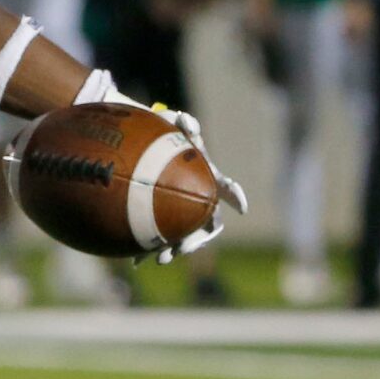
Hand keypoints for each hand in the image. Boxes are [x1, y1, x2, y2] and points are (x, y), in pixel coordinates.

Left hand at [145, 105, 248, 264]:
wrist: (140, 151)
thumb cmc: (163, 138)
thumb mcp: (173, 130)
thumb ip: (183, 125)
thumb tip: (183, 117)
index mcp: (206, 179)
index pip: (224, 188)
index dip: (235, 196)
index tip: (242, 207)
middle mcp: (199, 198)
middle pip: (206, 224)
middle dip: (195, 240)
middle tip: (181, 249)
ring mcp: (182, 210)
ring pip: (185, 237)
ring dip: (174, 249)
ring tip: (159, 259)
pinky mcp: (162, 219)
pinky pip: (160, 238)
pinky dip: (149, 250)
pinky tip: (136, 261)